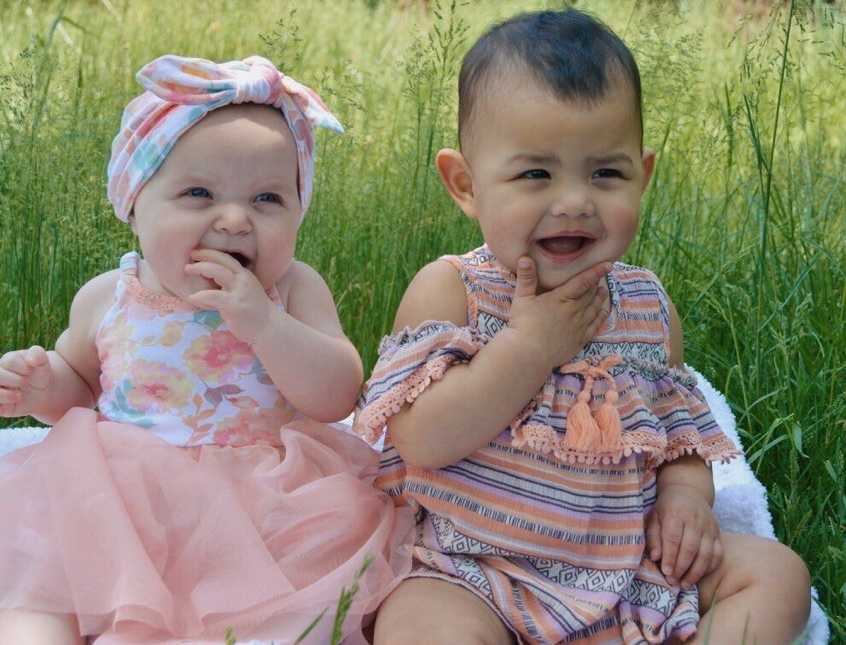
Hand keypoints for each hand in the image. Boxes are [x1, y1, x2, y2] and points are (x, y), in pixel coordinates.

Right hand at [0, 346, 53, 416]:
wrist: (44, 391)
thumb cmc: (40, 373)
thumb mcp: (43, 363)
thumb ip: (38, 355)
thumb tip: (31, 358)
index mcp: (8, 360)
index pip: (10, 361)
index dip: (24, 369)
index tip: (31, 372)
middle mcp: (0, 373)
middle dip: (15, 380)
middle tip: (25, 383)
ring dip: (5, 395)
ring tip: (19, 396)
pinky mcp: (0, 404)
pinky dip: (2, 406)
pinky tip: (13, 404)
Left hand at [184, 249, 275, 344]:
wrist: (268, 328)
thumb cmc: (254, 312)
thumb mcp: (245, 292)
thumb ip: (231, 285)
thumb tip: (209, 281)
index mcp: (245, 275)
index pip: (226, 258)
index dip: (210, 253)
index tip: (196, 253)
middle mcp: (243, 280)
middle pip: (220, 260)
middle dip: (203, 256)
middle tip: (189, 258)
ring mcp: (239, 291)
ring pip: (216, 272)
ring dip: (199, 269)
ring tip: (187, 270)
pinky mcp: (234, 305)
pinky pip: (211, 296)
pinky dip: (199, 295)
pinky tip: (191, 297)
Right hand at [507, 256, 610, 370]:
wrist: (528, 354)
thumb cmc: (522, 325)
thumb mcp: (521, 299)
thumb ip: (526, 278)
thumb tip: (524, 258)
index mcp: (561, 298)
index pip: (582, 282)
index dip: (596, 272)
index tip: (608, 264)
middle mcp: (573, 311)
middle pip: (590, 294)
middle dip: (597, 284)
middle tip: (603, 276)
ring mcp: (578, 326)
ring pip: (595, 309)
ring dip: (600, 299)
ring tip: (604, 291)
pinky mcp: (579, 340)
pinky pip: (595, 326)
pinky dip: (601, 317)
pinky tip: (603, 312)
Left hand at [645, 483, 722, 587]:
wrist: (689, 492)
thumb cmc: (667, 508)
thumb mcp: (654, 517)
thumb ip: (653, 537)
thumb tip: (655, 557)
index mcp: (676, 512)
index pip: (673, 538)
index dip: (670, 557)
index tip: (666, 572)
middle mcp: (695, 519)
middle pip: (691, 548)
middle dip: (682, 568)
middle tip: (673, 582)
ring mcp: (709, 526)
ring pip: (706, 553)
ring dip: (695, 572)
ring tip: (684, 584)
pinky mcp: (718, 533)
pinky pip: (718, 554)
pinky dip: (709, 568)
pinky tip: (698, 576)